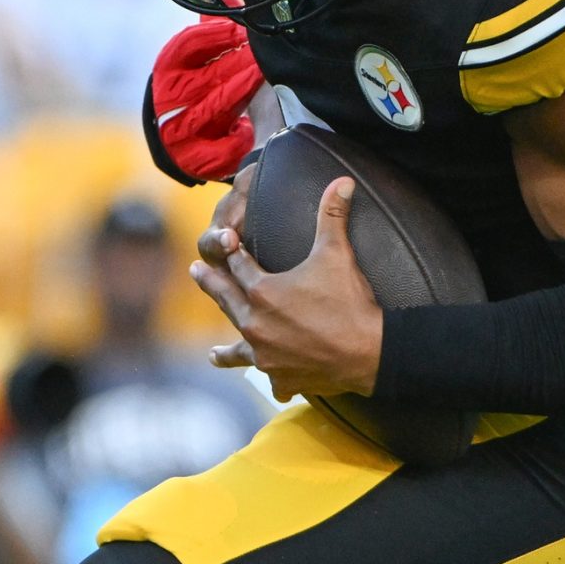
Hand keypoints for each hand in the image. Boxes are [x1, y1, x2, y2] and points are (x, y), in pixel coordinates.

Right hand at [147, 14, 264, 182]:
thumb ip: (216, 30)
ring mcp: (178, 128)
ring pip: (214, 106)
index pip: (188, 44)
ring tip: (262, 79)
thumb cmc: (203, 90)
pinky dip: (234, 140)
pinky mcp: (191, 157)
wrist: (184, 140)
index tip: (241, 30)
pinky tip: (246, 130)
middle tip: (263, 56)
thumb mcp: (204, 59)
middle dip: (239, 64)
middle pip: (208, 74)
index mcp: (170, 68)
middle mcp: (168, 97)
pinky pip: (217, 147)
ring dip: (241, 91)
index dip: (217, 34)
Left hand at [190, 178, 381, 401]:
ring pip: (239, 348)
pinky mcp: (281, 377)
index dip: (233, 251)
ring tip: (213, 354)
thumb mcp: (336, 254)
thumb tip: (342, 181)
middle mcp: (255, 323)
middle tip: (195, 273)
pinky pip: (269, 378)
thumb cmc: (349, 301)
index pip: (238, 266)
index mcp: (262, 291)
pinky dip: (268, 378)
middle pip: (226, 300)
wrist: (369, 351)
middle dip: (211, 284)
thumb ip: (332, 216)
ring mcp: (265, 353)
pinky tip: (268, 382)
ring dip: (225, 351)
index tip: (225, 240)